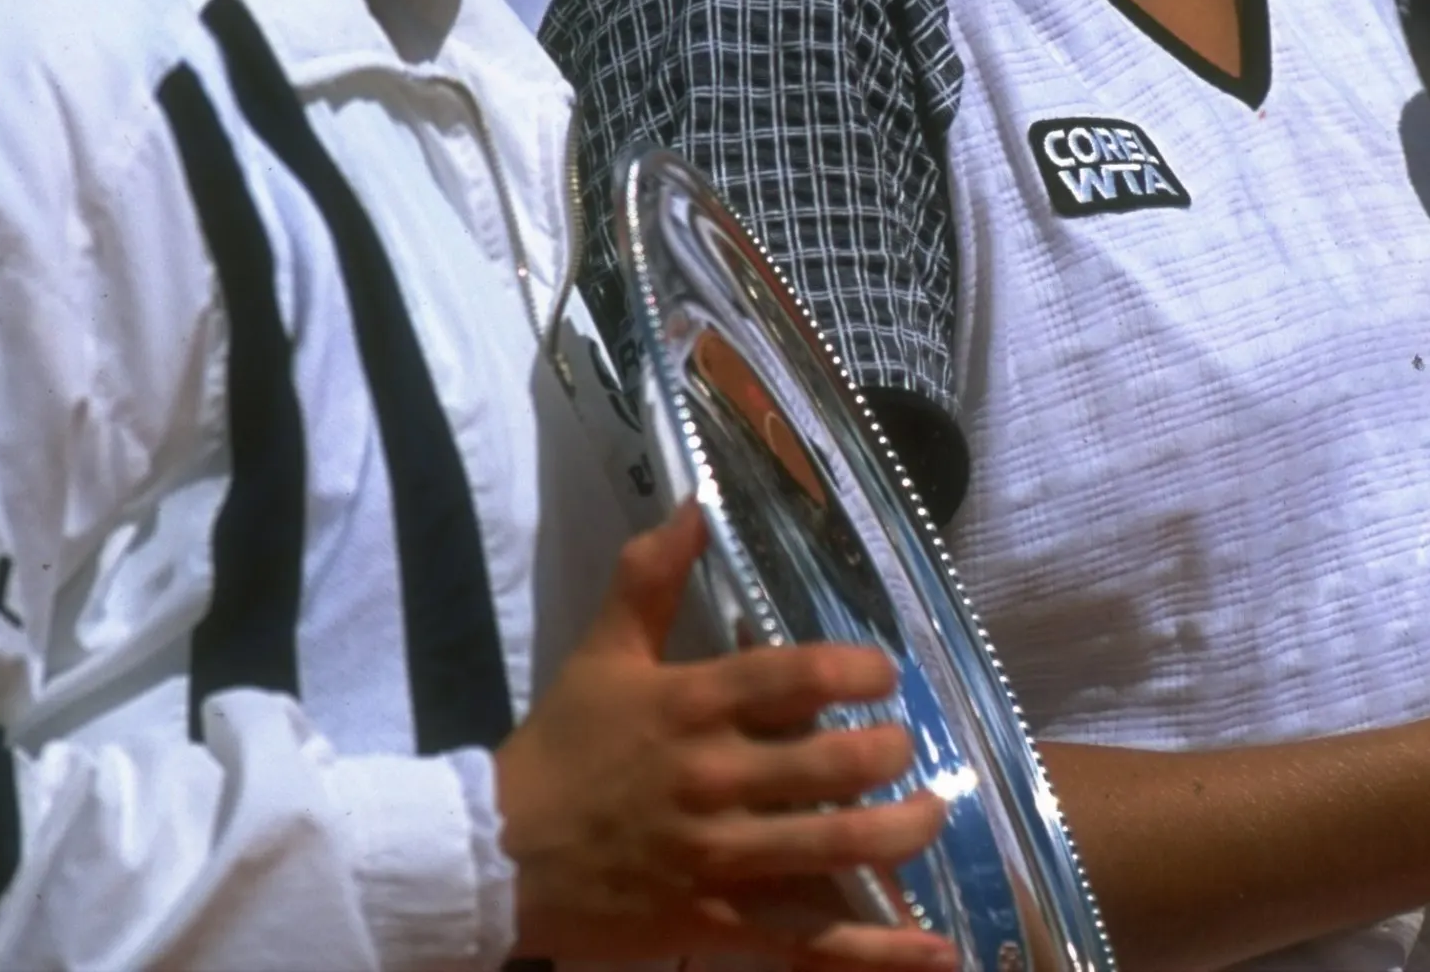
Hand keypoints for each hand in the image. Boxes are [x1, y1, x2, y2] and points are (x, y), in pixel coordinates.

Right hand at [493, 502, 953, 967]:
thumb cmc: (559, 750)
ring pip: (837, 845)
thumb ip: (649, 577)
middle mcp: (716, 776)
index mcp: (693, 704)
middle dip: (892, 752)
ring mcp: (719, 855)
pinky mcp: (715, 921)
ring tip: (932, 816)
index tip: (885, 673)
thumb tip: (694, 503)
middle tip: (904, 748)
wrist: (493, 855)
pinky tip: (935, 951)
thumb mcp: (601, 653)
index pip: (798, 674)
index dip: (861, 670)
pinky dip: (875, 952)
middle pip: (837, 762)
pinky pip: (807, 939)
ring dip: (903, 832)